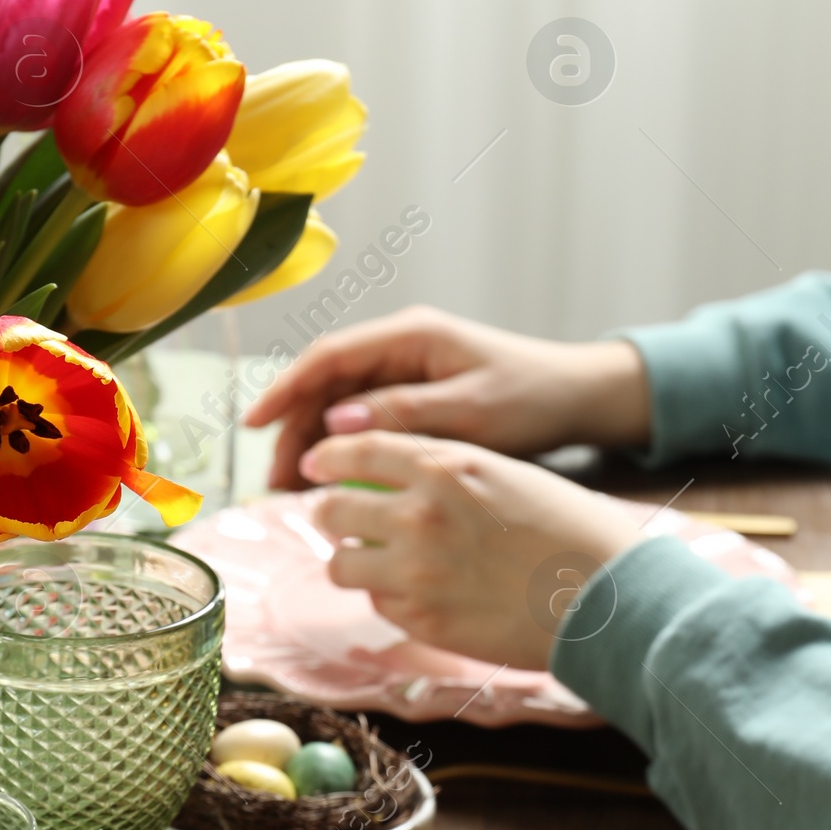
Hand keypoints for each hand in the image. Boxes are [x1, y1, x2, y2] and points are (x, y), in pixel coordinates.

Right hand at [243, 306, 651, 487]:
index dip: (285, 390)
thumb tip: (339, 423)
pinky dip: (344, 451)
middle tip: (276, 481)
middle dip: (295, 430)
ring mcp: (406, 372)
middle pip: (327, 385)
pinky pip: (364, 421)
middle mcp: (401, 348)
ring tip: (295, 492)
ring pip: (341, 406)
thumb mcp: (470, 412)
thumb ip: (405, 414)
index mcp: (411, 336)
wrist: (576, 398)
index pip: (329, 357)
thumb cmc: (531, 399)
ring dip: (315, 445)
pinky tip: (332, 485)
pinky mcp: (416, 397)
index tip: (254, 426)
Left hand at [301, 431, 656, 670]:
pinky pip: (378, 604)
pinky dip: (389, 599)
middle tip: (344, 522)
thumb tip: (392, 477)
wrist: (606, 597)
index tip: (316, 465)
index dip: (328, 457)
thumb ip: (444, 472)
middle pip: (332, 508)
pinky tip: (423, 595)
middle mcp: (419, 514)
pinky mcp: (420, 620)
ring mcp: (415, 571)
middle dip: (332, 513)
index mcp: (444, 465)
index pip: (357, 449)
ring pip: (341, 564)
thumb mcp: (505, 474)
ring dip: (353, 561)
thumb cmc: (567, 531)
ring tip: (378, 564)